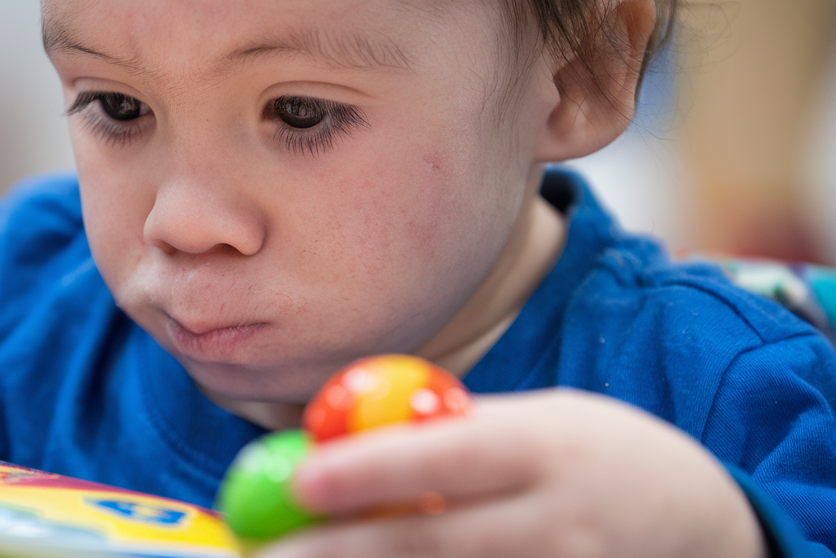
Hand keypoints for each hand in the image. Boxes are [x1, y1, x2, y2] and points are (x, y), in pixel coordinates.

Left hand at [259, 389, 763, 557]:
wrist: (696, 519)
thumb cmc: (588, 454)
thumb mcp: (532, 422)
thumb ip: (446, 430)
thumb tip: (335, 431)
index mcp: (540, 448)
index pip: (445, 458)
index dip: (372, 471)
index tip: (301, 481)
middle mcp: (556, 520)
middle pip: (434, 543)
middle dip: (344, 551)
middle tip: (272, 554)